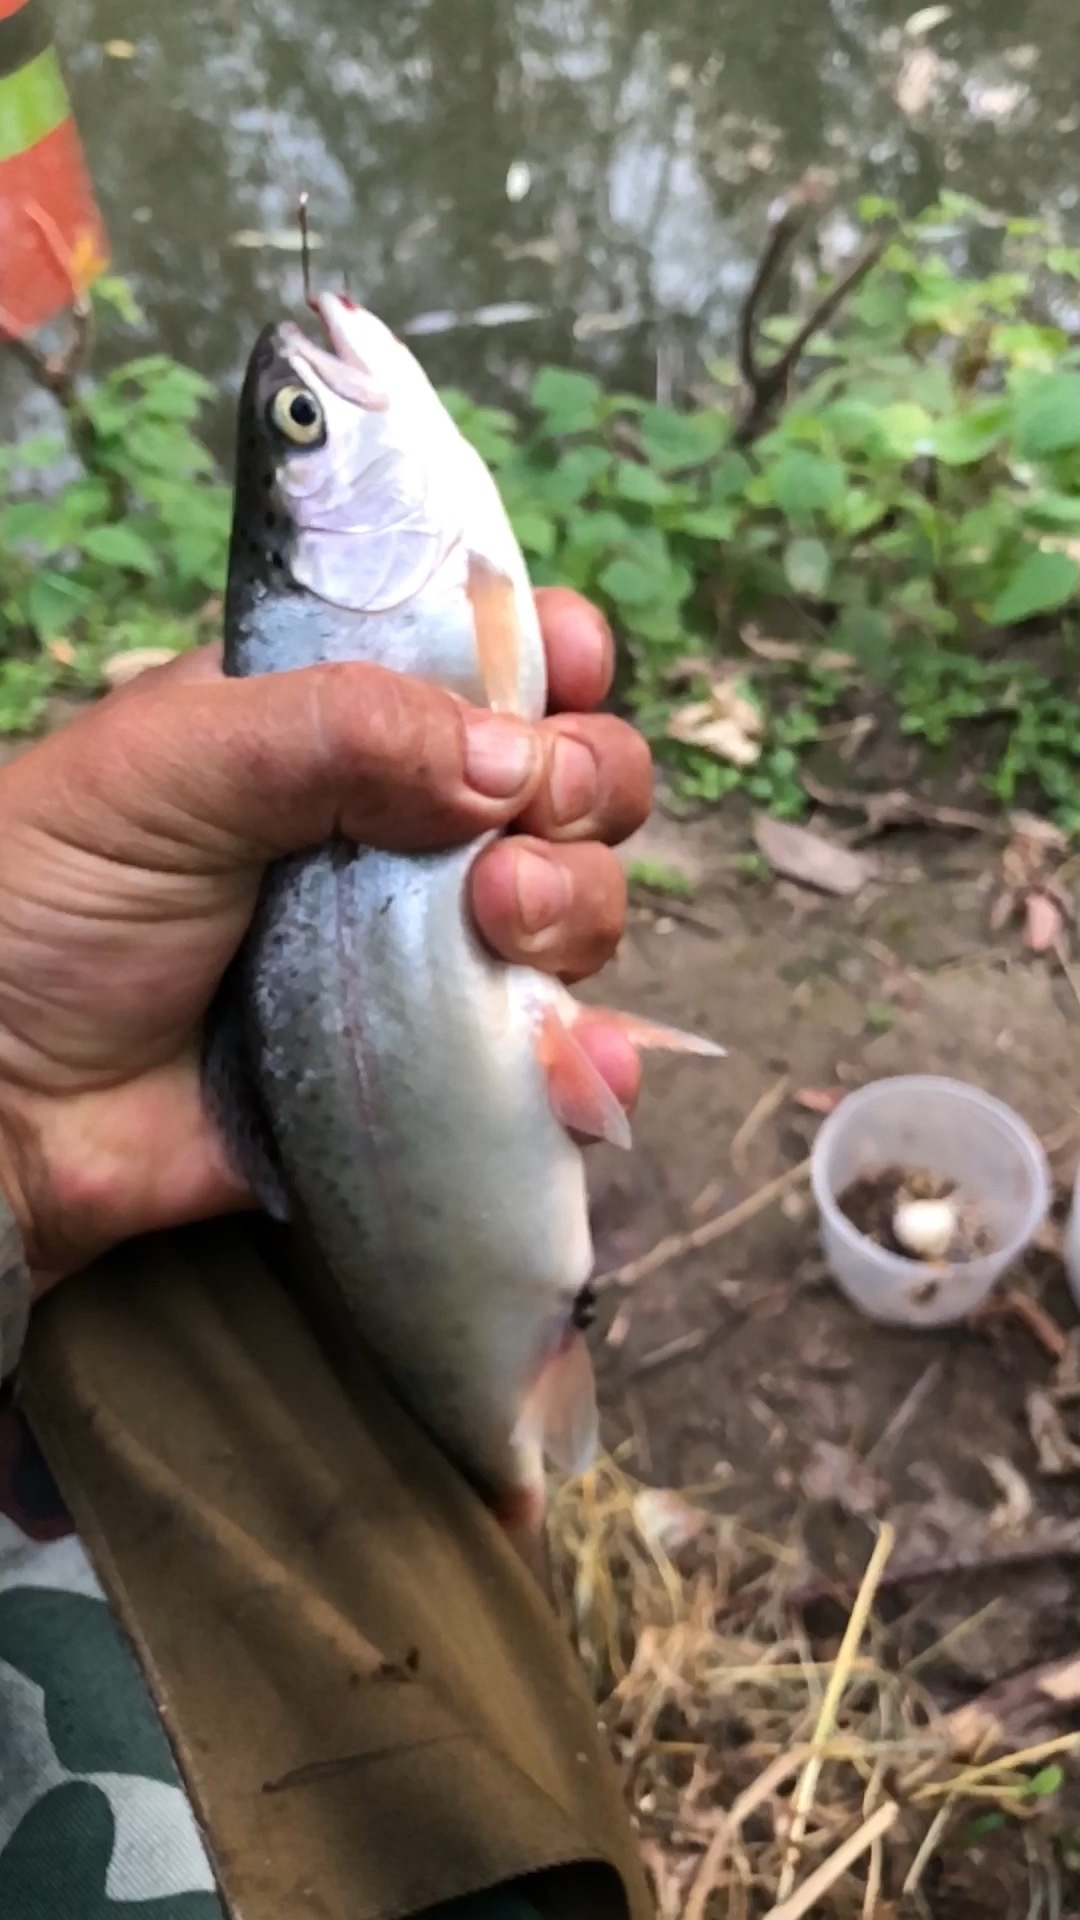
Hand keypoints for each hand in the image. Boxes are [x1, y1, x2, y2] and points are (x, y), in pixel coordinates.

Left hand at [0, 590, 650, 1286]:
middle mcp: (403, 830)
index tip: (565, 675)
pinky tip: (585, 1062)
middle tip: (514, 838)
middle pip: (570, 784)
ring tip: (505, 932)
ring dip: (580, 910)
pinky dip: (594, 1059)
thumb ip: (340, 728)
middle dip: (583, 791)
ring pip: (578, 908)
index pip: (488, 662)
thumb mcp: (175, 763)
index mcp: (342, 726)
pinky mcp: (434, 1065)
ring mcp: (427, 952)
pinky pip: (551, 1057)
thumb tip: (513, 760)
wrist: (3, 1102)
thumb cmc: (53, 899)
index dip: (549, 656)